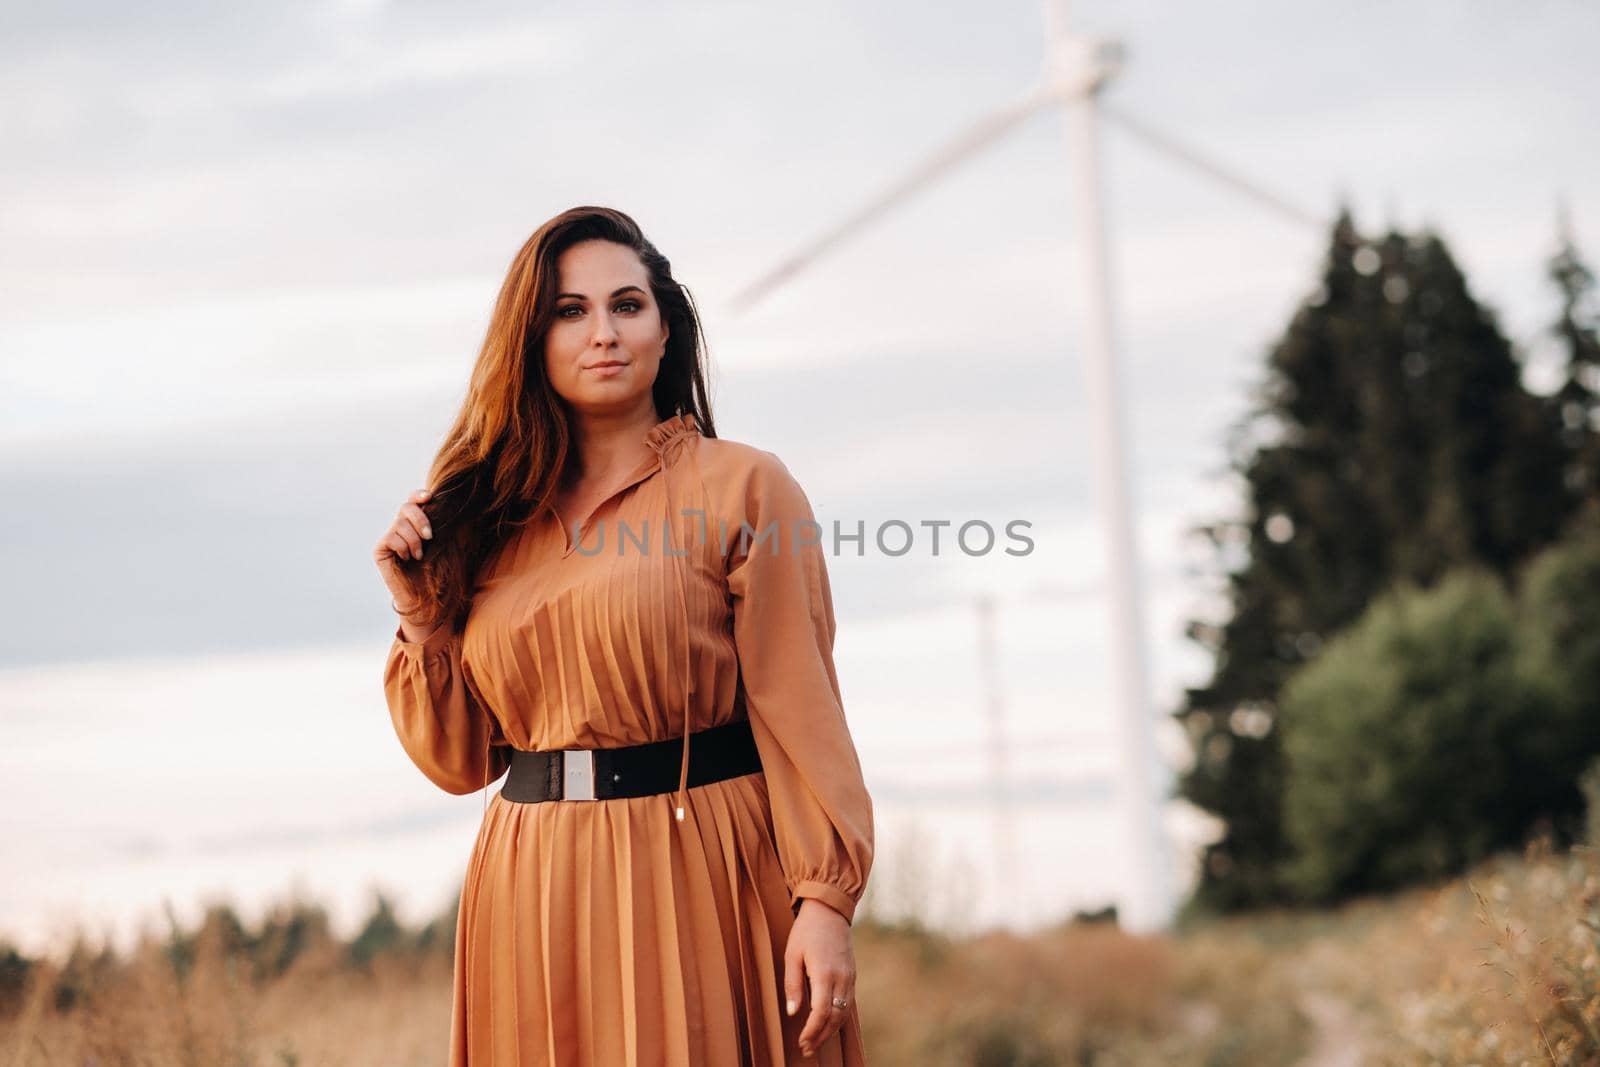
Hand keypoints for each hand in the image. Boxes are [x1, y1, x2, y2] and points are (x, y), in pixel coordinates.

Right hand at [373, 488, 433, 608]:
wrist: (426, 598)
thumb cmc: (437, 572)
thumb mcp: (443, 545)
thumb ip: (441, 525)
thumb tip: (448, 504)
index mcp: (416, 523)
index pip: (413, 500)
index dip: (419, 495)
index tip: (430, 497)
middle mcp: (401, 527)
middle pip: (406, 507)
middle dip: (420, 519)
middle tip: (430, 536)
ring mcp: (389, 537)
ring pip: (399, 523)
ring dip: (414, 540)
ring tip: (419, 556)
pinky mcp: (380, 549)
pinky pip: (391, 538)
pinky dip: (403, 547)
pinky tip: (407, 559)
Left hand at [783, 898, 855, 1057]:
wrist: (829, 910)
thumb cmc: (806, 931)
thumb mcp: (792, 955)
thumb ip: (793, 985)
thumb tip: (792, 1012)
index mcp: (825, 973)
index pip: (822, 1012)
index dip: (812, 1031)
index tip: (802, 1042)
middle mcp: (841, 978)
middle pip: (835, 1017)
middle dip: (821, 1036)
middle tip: (806, 1049)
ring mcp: (849, 976)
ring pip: (844, 1012)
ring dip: (830, 1030)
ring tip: (815, 1042)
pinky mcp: (852, 974)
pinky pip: (848, 1002)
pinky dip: (838, 1018)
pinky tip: (828, 1024)